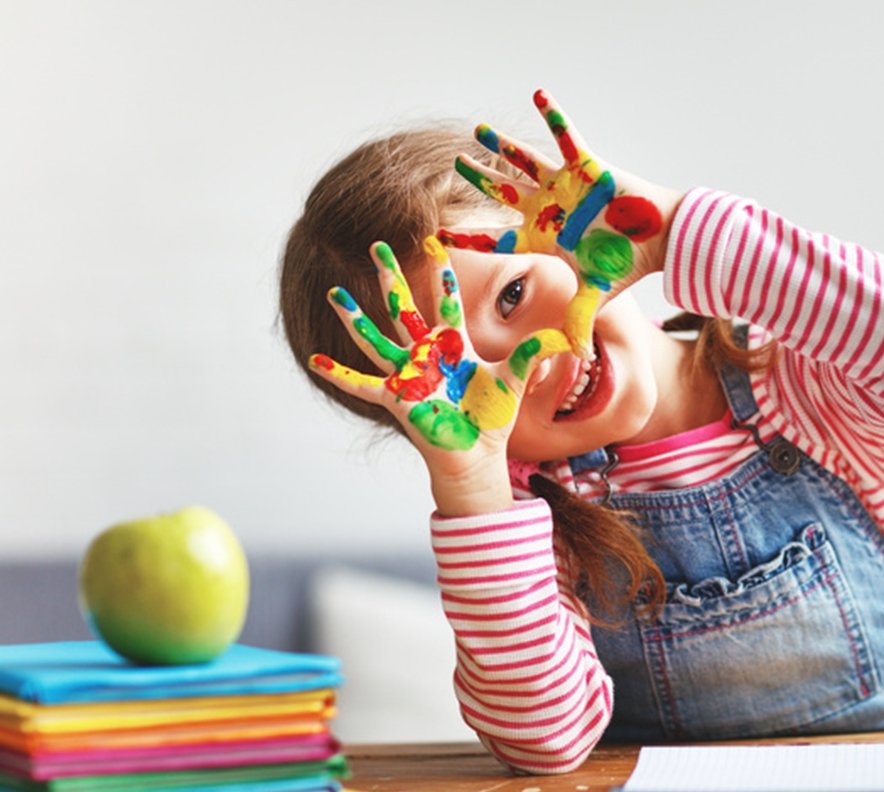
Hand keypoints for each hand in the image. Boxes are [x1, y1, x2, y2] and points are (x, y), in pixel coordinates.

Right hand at [309, 237, 568, 495]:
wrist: (477, 455)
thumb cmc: (491, 418)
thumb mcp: (515, 380)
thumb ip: (534, 355)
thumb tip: (567, 338)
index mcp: (454, 346)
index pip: (447, 301)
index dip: (442, 273)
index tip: (435, 243)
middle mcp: (426, 355)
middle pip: (404, 308)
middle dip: (391, 277)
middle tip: (377, 246)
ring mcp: (408, 375)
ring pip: (376, 338)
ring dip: (355, 317)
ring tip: (334, 294)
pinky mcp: (397, 398)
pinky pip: (362, 384)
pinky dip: (338, 374)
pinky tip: (315, 361)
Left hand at [441, 89, 679, 356]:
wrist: (659, 238)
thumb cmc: (626, 264)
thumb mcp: (596, 294)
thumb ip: (579, 321)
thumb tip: (576, 360)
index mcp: (543, 237)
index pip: (496, 239)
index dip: (467, 238)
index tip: (436, 236)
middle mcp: (548, 208)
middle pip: (502, 193)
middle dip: (479, 180)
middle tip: (456, 166)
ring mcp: (564, 185)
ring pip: (524, 161)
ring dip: (502, 145)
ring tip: (478, 130)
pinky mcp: (586, 164)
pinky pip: (566, 135)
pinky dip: (554, 115)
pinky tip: (538, 93)